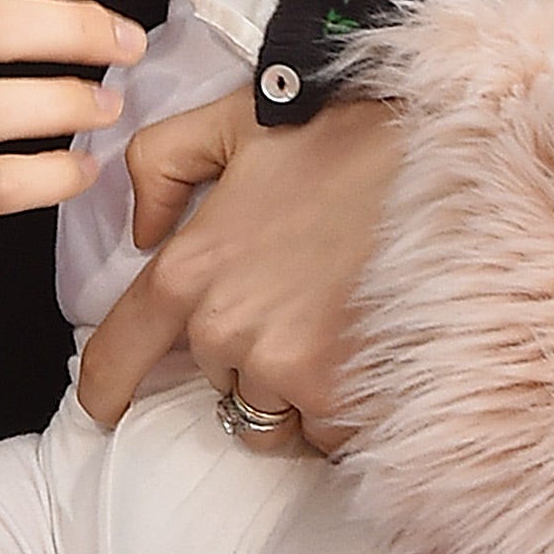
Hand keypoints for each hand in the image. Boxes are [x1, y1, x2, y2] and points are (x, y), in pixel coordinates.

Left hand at [73, 92, 400, 447]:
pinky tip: (366, 350)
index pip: (118, 354)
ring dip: (294, 385)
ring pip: (272, 411)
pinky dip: (342, 406)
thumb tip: (141, 232)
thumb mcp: (227, 122)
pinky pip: (326, 432)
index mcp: (191, 269)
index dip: (104, 387)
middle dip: (247, 353)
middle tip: (300, 300)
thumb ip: (157, 165)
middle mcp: (228, 330)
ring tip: (338, 323)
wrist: (449, 153)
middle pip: (216, 381)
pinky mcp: (348, 396)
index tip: (104, 405)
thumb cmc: (345, 133)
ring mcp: (289, 369)